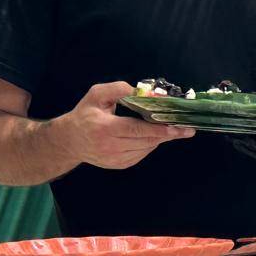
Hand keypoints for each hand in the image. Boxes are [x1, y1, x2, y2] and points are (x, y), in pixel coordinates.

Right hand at [56, 81, 193, 169]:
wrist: (69, 141)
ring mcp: (115, 159)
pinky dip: (150, 144)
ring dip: (160, 138)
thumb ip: (119, 90)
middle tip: (187, 129)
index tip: (177, 127)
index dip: (158, 129)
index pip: (136, 129)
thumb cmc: (85, 114)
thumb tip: (142, 92)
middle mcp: (110, 146)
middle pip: (146, 140)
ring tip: (171, 129)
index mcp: (104, 128)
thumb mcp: (97, 95)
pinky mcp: (119, 165)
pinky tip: (152, 136)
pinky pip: (142, 154)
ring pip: (146, 148)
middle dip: (168, 134)